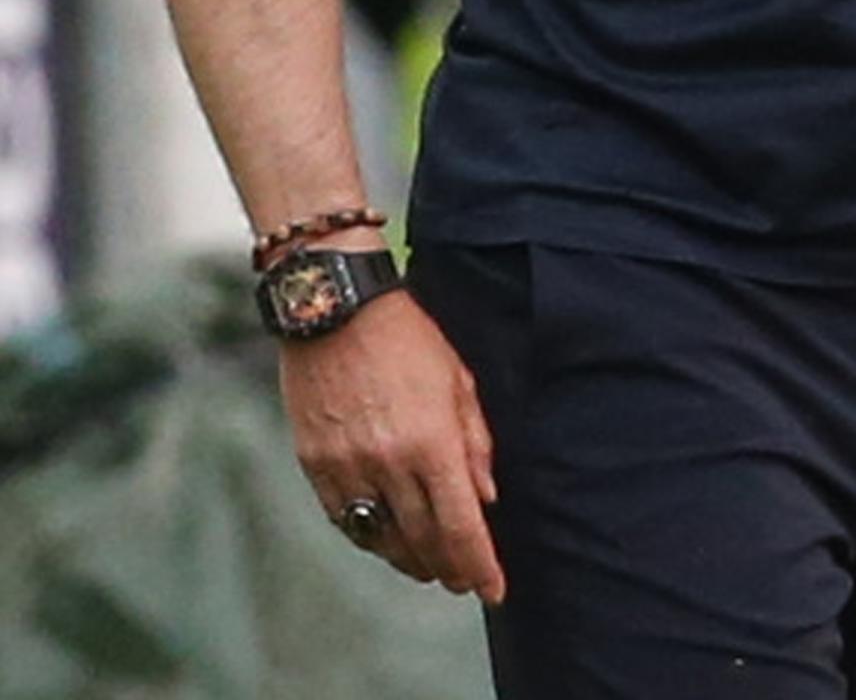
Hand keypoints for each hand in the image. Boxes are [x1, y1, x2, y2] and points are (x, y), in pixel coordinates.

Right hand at [282, 290, 507, 603]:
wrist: (335, 310)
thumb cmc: (410, 339)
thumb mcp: (460, 381)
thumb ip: (476, 443)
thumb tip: (488, 498)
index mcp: (432, 442)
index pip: (461, 524)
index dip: (480, 564)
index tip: (495, 590)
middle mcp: (388, 463)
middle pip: (423, 539)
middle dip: (449, 568)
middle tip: (465, 582)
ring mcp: (346, 466)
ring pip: (381, 536)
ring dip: (410, 560)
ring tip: (431, 569)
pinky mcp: (314, 463)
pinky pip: (344, 518)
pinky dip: (370, 536)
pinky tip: (387, 540)